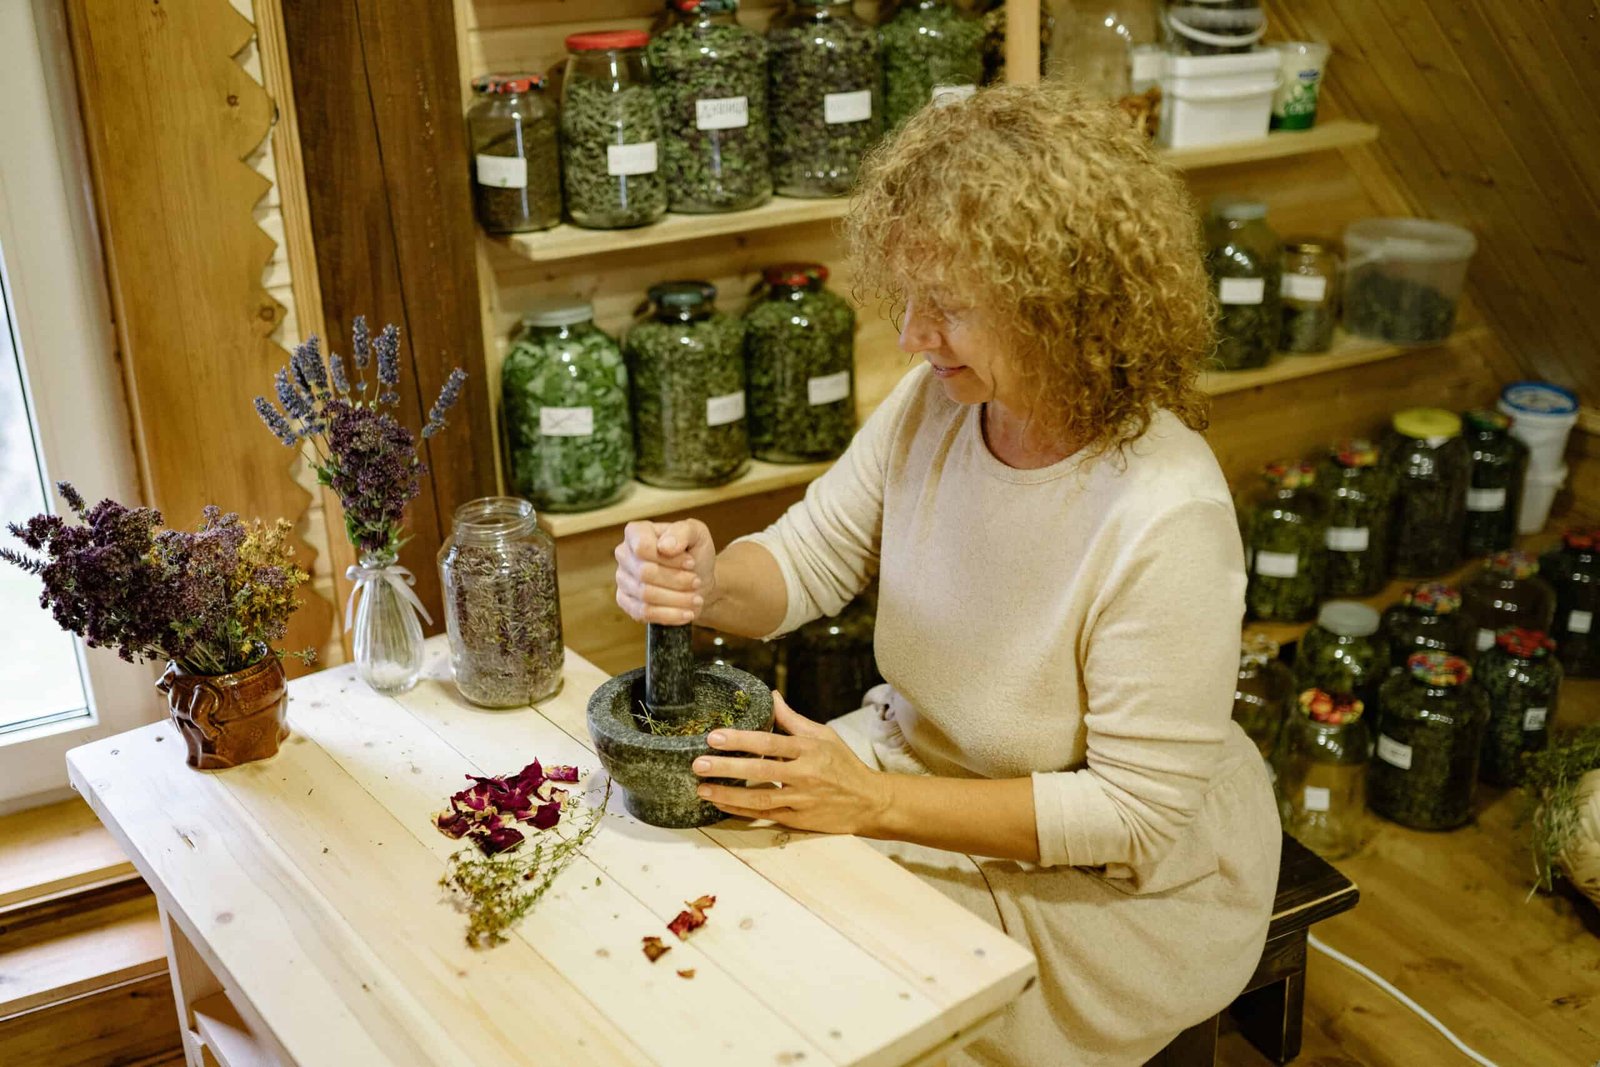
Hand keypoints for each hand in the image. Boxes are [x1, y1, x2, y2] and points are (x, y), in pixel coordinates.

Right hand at [614, 519, 717, 624]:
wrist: (699, 581)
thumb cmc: (696, 554)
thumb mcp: (697, 534)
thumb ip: (682, 532)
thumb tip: (664, 546)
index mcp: (636, 532)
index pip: (643, 547)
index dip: (670, 559)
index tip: (691, 563)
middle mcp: (624, 554)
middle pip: (645, 573)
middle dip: (676, 581)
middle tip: (696, 582)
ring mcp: (622, 579)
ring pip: (645, 595)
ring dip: (676, 599)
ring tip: (695, 598)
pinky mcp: (625, 601)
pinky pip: (643, 612)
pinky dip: (669, 615)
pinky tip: (686, 613)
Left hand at [692, 692, 890, 835]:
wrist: (869, 802)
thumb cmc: (843, 764)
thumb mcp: (823, 735)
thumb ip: (793, 719)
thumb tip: (771, 695)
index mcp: (809, 749)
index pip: (770, 742)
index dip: (741, 739)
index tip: (714, 737)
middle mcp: (805, 774)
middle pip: (760, 770)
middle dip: (727, 767)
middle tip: (699, 763)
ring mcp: (801, 800)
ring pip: (759, 798)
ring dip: (728, 795)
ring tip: (702, 789)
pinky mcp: (799, 820)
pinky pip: (766, 816)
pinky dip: (742, 811)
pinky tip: (722, 805)